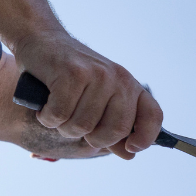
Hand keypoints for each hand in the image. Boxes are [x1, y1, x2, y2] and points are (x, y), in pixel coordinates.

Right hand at [11, 31, 162, 158]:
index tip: (131, 147)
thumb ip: (114, 128)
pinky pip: (60, 115)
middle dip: (91, 138)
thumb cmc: (70, 78)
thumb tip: (129, 154)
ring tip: (58, 109)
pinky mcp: (72, 73)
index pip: (153, 116)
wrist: (42, 41)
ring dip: (63, 127)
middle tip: (75, 125)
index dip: (145, 137)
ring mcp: (97, 75)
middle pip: (114, 131)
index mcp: (130, 86)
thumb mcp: (98, 101)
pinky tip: (46, 104)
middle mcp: (119, 79)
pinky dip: (47, 117)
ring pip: (82, 126)